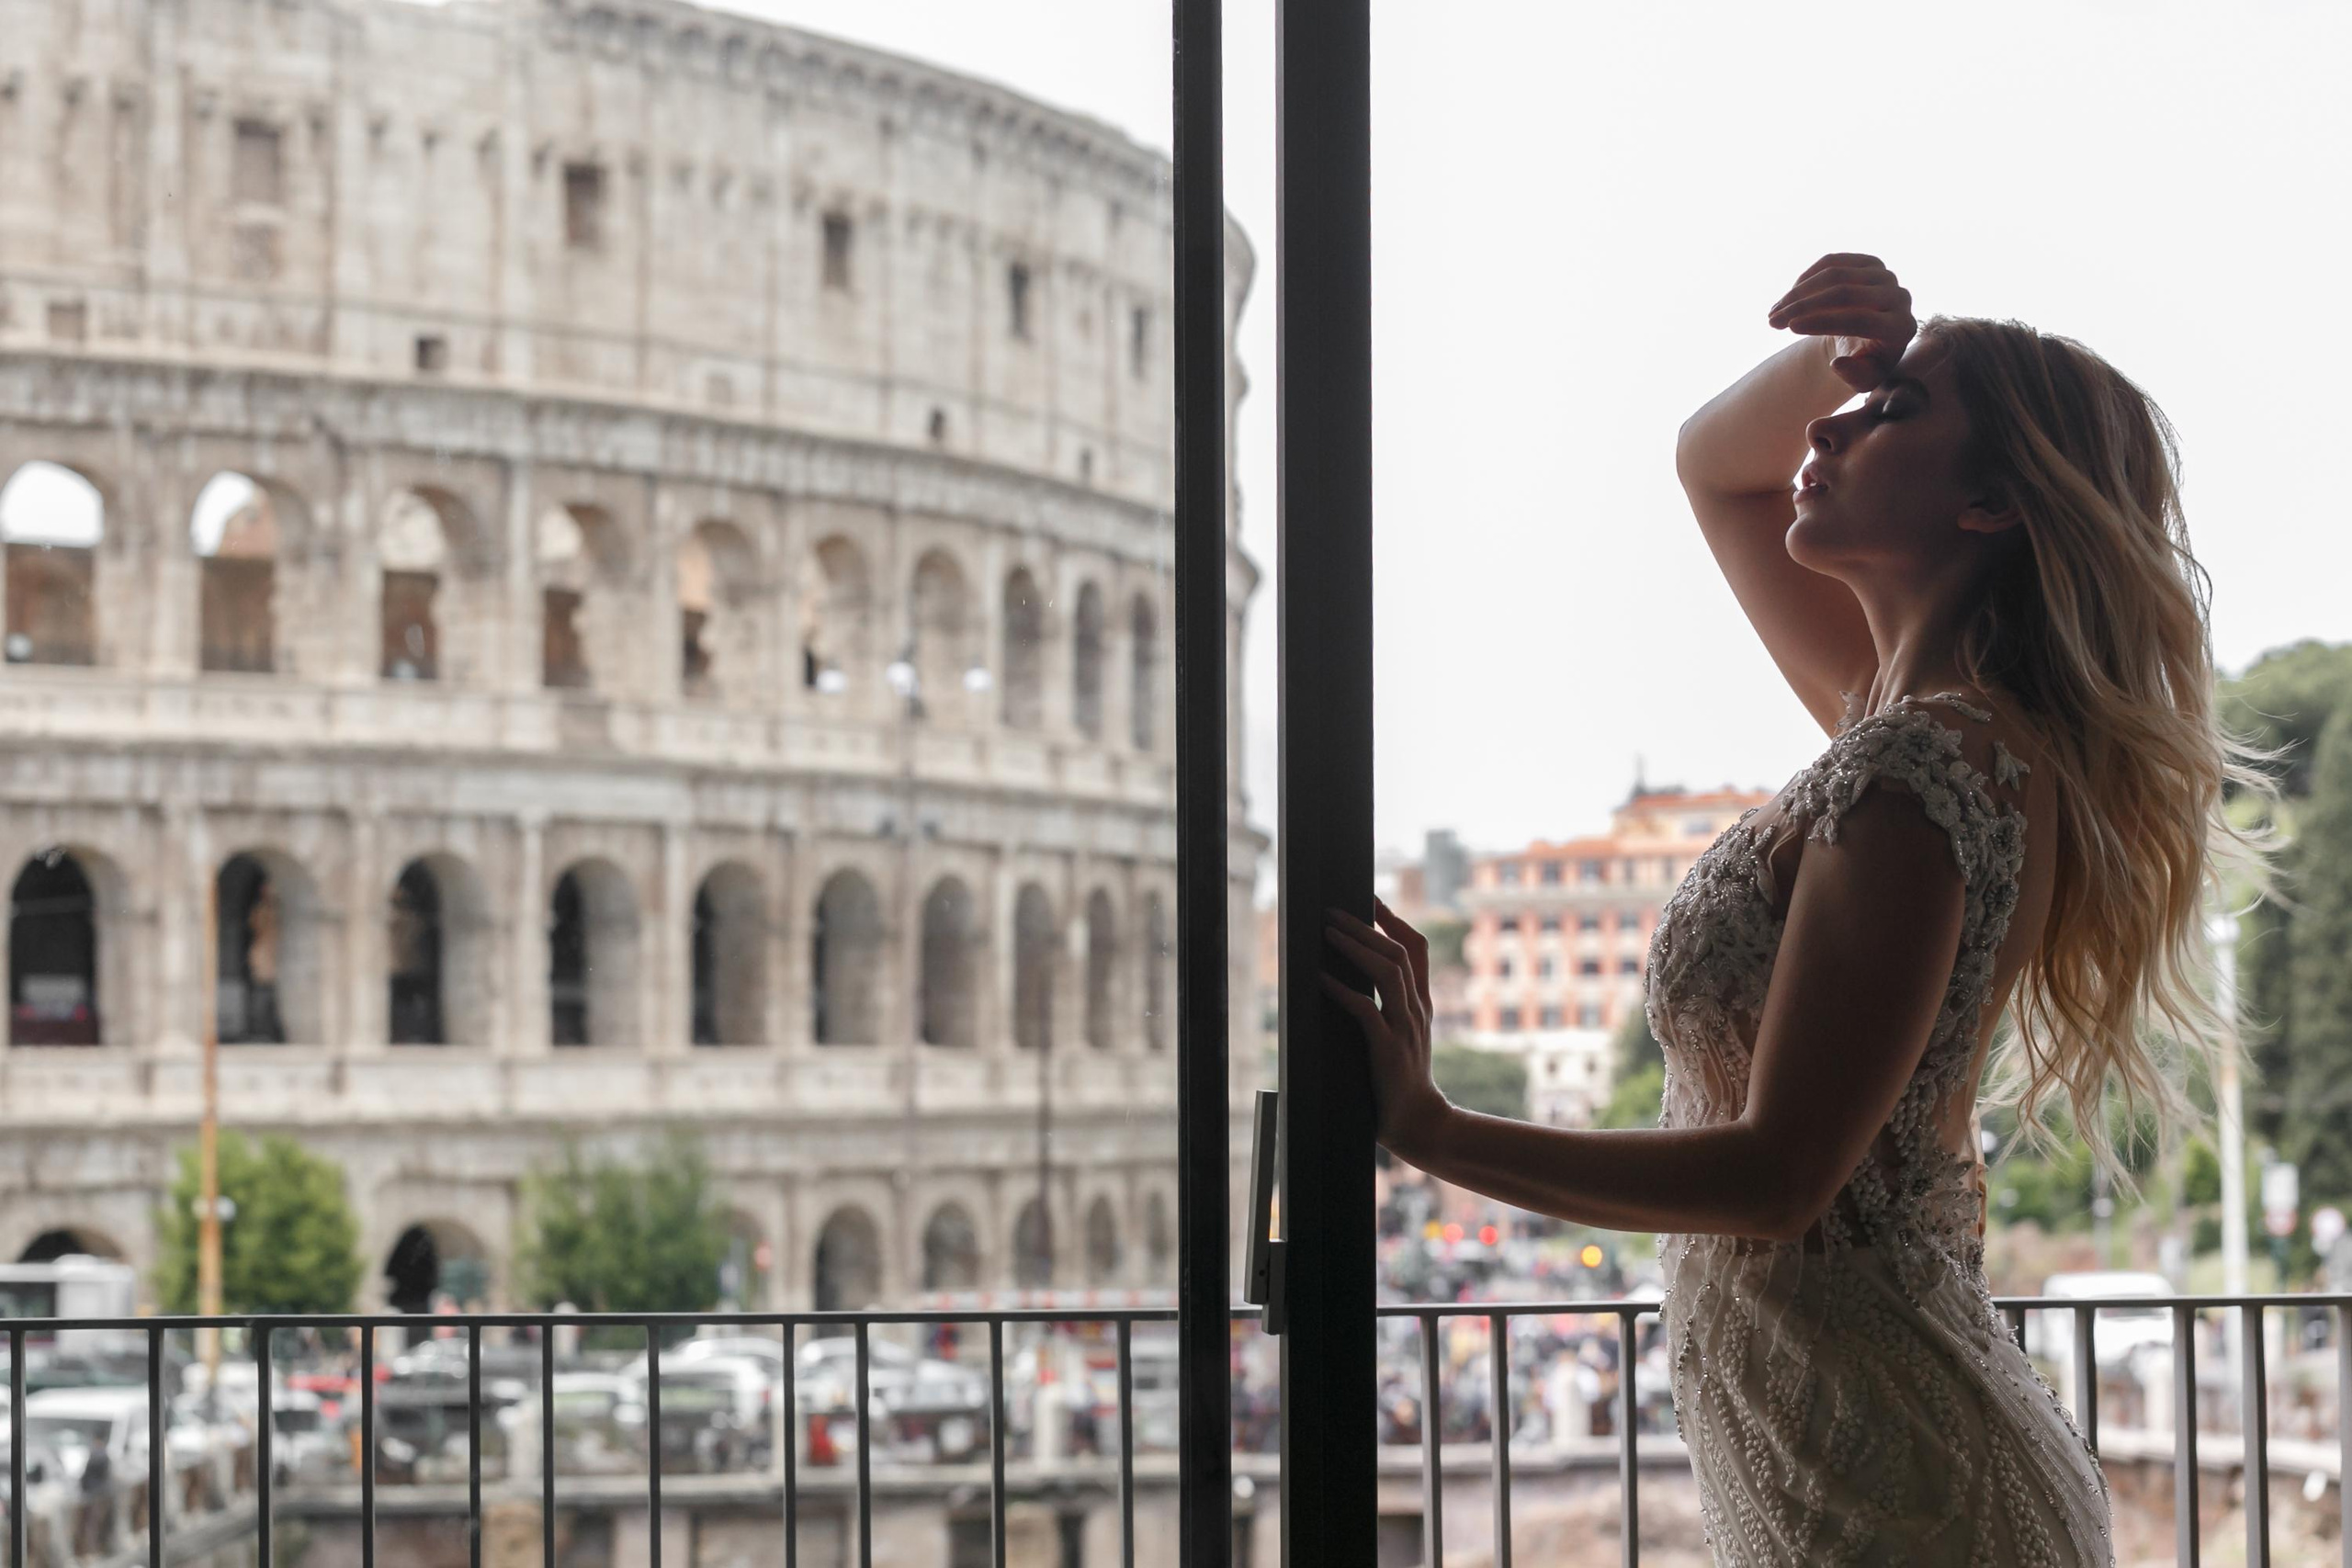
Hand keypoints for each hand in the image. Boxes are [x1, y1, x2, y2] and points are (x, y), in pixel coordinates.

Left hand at [1319, 897, 1451, 1162]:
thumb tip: (1357, 977)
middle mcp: (1416, 1010)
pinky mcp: (1388, 1051)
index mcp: (1421, 1004)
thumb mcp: (1406, 1035)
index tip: (1371, 900)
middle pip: (1398, 953)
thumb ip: (1392, 1006)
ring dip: (1356, 948)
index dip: (1394, 921)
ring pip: (1388, 974)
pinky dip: (1343, 991)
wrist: (1419, 1123)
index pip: (1416, 950)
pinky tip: (1321, 979)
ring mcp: (1405, 1029)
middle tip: (1333, 912)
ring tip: (1328, 933)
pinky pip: (1366, 1012)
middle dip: (1366, 927)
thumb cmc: (1402, 1079)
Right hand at [1765, 253, 1915, 393]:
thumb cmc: (1863, 364)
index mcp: (1901, 327)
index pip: (1861, 320)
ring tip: (1774, 313)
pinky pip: (1832, 263)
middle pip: (1846, 293)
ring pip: (1835, 274)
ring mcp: (1885, 276)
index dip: (1823, 322)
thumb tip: (1838, 363)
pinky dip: (1805, 279)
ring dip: (1798, 292)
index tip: (1790, 328)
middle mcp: (1899, 296)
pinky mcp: (1870, 263)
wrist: (1868, 341)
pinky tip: (1788, 298)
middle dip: (1804, 306)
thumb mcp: (1861, 381)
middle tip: (1774, 321)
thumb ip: (1854, 377)